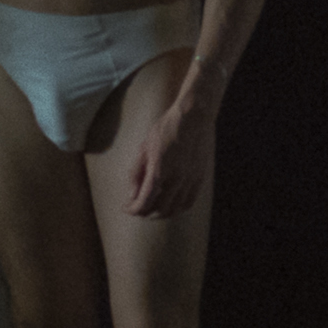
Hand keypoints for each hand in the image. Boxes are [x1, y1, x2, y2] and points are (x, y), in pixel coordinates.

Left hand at [127, 100, 214, 219]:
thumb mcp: (145, 147)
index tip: (127, 208)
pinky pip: (189, 201)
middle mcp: (178, 178)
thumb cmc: (167, 128)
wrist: (195, 115)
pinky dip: (177, 208)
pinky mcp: (200, 177)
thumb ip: (137, 173)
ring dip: (161, 213)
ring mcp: (191, 178)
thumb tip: (131, 195)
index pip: (145, 201)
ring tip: (152, 209)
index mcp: (160, 169)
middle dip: (145, 212)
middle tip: (137, 208)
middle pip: (160, 208)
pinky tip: (170, 203)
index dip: (134, 209)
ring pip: (176, 208)